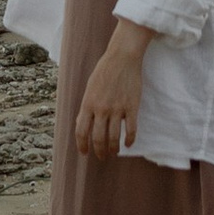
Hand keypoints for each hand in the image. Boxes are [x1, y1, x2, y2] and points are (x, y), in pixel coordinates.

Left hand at [73, 24, 150, 157]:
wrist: (122, 58)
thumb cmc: (104, 70)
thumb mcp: (90, 88)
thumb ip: (87, 106)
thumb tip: (82, 124)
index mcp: (88, 103)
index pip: (81, 131)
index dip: (82, 145)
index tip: (84, 153)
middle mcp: (101, 109)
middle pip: (98, 138)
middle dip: (99, 151)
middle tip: (102, 157)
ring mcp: (117, 109)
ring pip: (114, 137)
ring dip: (113, 149)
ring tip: (114, 152)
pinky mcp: (132, 107)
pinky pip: (131, 130)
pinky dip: (130, 140)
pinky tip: (129, 144)